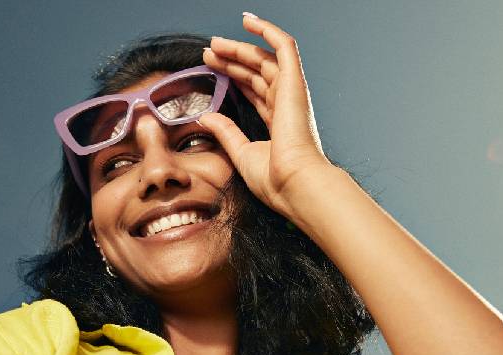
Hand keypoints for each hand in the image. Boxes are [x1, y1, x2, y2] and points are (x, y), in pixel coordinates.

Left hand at [199, 13, 337, 221]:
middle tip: (208, 52)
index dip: (233, 77)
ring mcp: (292, 93)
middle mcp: (287, 105)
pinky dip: (268, 31)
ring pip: (264, 59)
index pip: (254, 91)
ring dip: (240, 48)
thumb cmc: (275, 181)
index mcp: (279, 124)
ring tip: (214, 43)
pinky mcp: (294, 83)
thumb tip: (207, 117)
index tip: (210, 69)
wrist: (295, 185)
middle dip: (232, 60)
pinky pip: (284, 47)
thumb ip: (226, 132)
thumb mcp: (241, 153)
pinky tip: (248, 21)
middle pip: (257, 72)